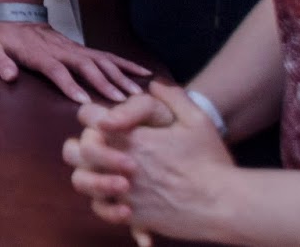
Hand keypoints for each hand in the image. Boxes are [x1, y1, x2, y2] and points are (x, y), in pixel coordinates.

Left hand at [0, 20, 150, 103]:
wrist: (16, 17)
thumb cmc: (4, 38)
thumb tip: (9, 76)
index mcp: (40, 54)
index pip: (57, 70)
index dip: (69, 85)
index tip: (85, 101)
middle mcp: (62, 51)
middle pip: (85, 66)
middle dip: (104, 83)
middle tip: (121, 101)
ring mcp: (75, 49)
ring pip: (101, 60)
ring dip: (119, 75)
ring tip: (137, 92)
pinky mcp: (83, 50)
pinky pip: (107, 56)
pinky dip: (125, 64)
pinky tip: (143, 73)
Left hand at [64, 83, 233, 238]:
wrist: (225, 204)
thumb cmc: (211, 161)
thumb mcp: (197, 120)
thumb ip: (173, 96)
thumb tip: (153, 83)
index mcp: (130, 136)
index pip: (87, 116)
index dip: (92, 116)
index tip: (105, 124)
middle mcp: (118, 161)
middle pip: (74, 150)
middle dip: (83, 147)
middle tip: (102, 150)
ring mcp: (122, 190)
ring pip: (81, 181)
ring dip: (90, 176)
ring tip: (111, 176)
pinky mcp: (131, 215)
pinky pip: (101, 209)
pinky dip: (105, 205)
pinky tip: (123, 202)